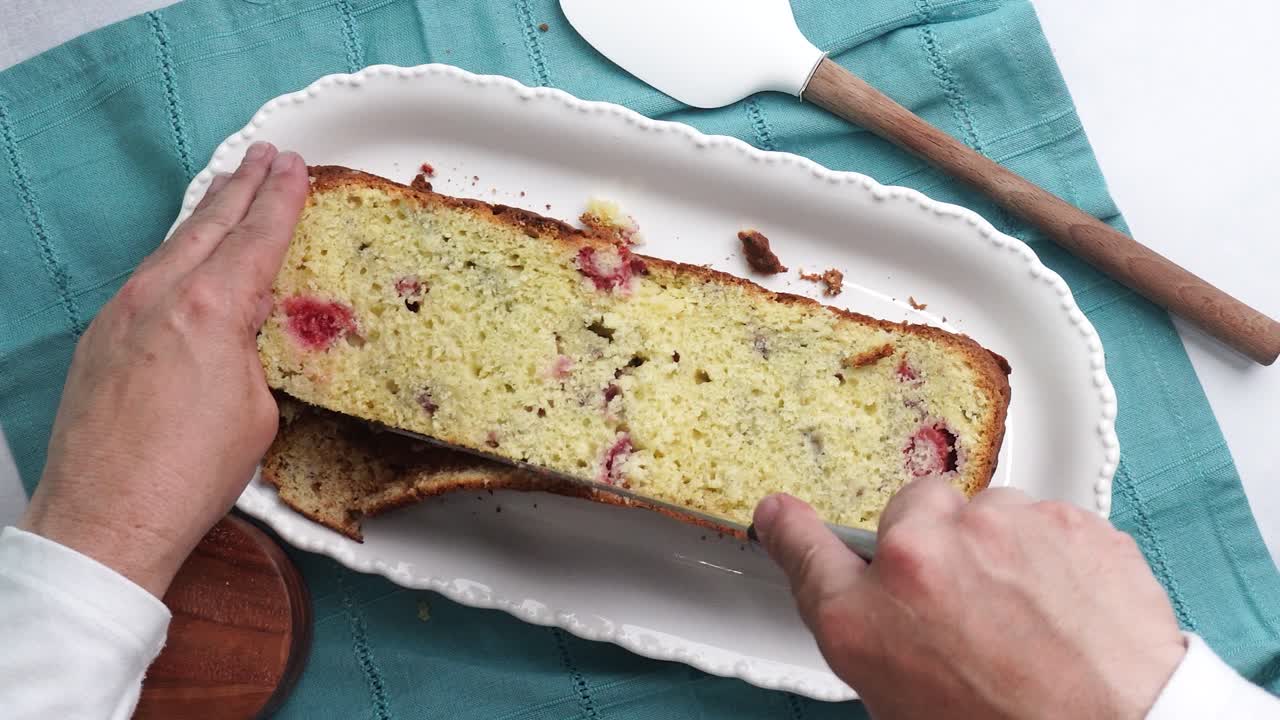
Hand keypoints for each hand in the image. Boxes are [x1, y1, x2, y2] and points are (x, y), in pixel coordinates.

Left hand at [21, 142, 307, 597]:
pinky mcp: (98, 337)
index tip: (293, 167)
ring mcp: (121, 313)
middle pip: (210, 223)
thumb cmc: (190, 476)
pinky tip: (187, 255)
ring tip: (230, 190)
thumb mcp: (258, 410)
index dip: (281, 198)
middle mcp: (160, 296)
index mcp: (213, 310)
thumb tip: (247, 339)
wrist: (107, 519)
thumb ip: (256, 354)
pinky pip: (147, 276)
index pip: (257, 236)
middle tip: (264, 156)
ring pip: (173, 245)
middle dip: (242, 186)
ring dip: (207, 215)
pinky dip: (176, 253)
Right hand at [753, 481, 1185, 718]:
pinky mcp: (1067, 517)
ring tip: (1031, 618)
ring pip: (988, 513)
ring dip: (1000, 548)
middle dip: (935, 544)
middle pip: (914, 514)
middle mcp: (920, 555)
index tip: (782, 514)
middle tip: (969, 603)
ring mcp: (999, 526)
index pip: (804, 550)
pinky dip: (1054, 555)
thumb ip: (874, 637)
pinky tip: (1068, 609)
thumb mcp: (902, 703)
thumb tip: (885, 612)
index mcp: (864, 617)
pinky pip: (1047, 522)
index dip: (789, 529)